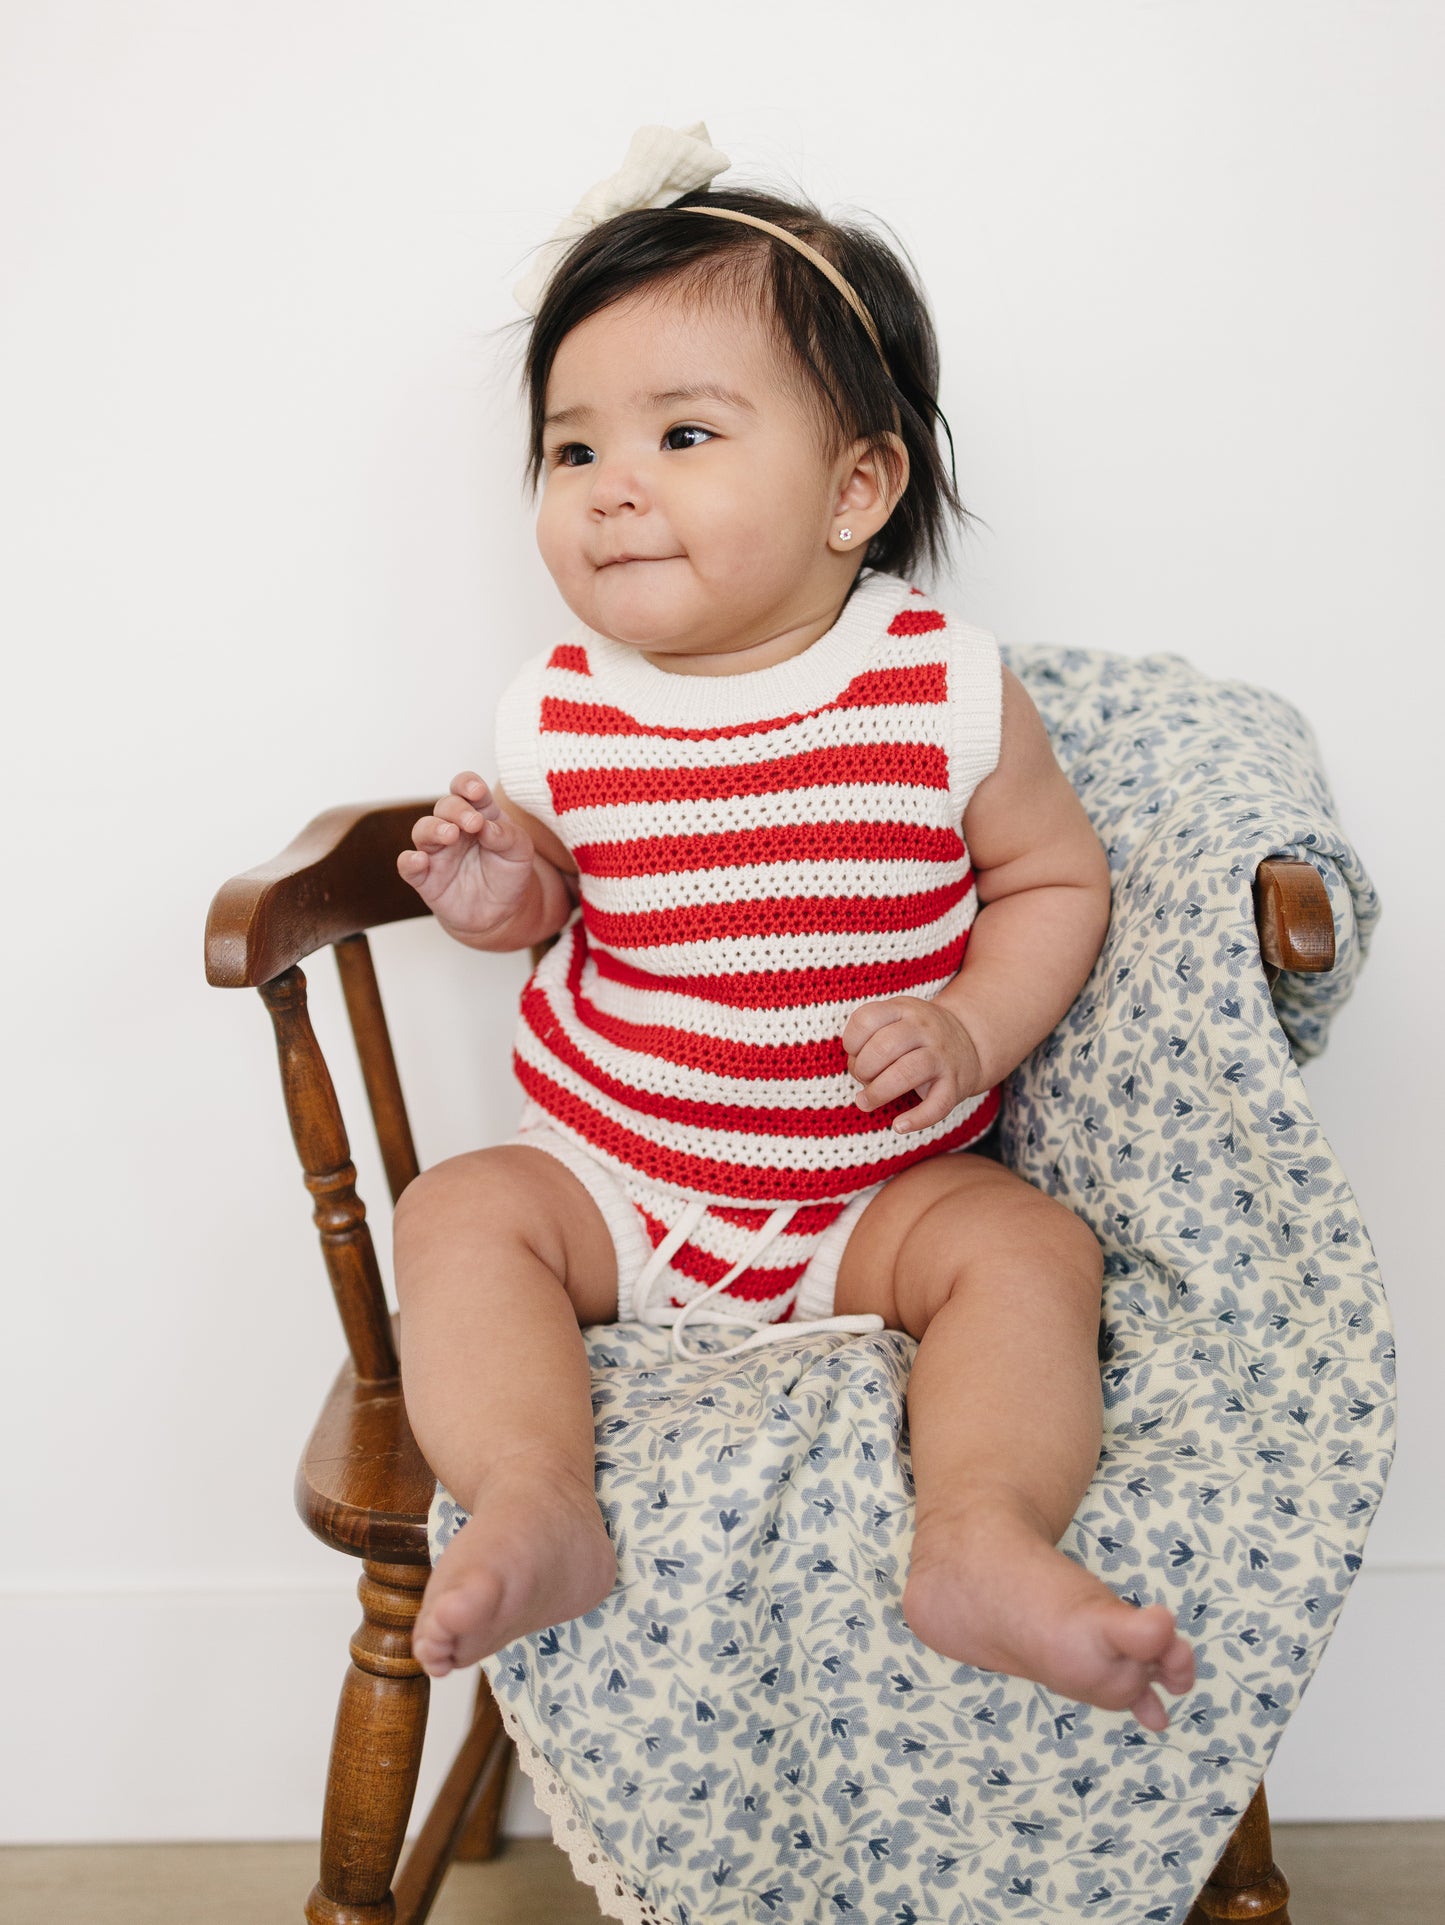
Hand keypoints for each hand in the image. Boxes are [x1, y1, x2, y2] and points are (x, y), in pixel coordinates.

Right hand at [397, 772, 536, 941]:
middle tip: (473, 823)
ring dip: (434, 828)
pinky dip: (409, 861)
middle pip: (445, 806)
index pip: (465, 789)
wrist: (501, 912)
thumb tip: (486, 827)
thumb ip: (507, 835)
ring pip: (422, 830)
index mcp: (478, 814)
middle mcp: (454, 828)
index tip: (477, 792)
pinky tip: (419, 860)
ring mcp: (437, 852)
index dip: (467, 784)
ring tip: (450, 835)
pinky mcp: (425, 878)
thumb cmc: (508, 873)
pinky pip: (407, 866)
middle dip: (457, 810)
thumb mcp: (520, 852)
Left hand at [841, 996, 986, 1134]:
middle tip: (863, 1080)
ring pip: (907, 1072)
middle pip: (884, 1046)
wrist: (971, 1040)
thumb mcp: (896, 1021)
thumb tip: (856, 1071)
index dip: (851, 1041)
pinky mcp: (956, 1084)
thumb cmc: (918, 1037)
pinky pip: (938, 1104)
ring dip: (879, 1092)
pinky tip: (899, 1126)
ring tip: (865, 1102)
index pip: (866, 1019)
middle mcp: (924, 1028)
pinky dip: (917, 1119)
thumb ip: (870, 1040)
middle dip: (863, 1068)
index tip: (855, 1054)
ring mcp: (942, 1055)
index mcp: (903, 1009)